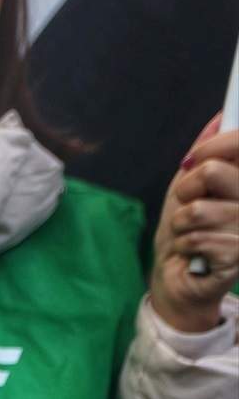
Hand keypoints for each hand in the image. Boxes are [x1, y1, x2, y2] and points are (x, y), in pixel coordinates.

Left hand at [150, 113, 238, 333]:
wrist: (179, 280)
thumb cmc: (187, 232)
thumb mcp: (190, 188)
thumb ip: (207, 153)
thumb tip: (219, 118)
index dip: (215, 145)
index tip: (194, 159)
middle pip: (212, 172)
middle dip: (186, 190)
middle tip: (188, 207)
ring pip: (198, 208)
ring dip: (181, 223)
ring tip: (190, 234)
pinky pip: (195, 237)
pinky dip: (183, 245)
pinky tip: (195, 254)